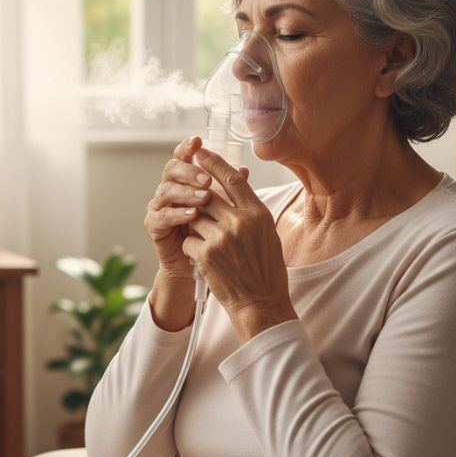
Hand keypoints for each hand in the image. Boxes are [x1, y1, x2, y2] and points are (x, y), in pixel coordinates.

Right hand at [144, 136, 248, 282]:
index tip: (198, 141)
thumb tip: (244, 170)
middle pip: (171, 170)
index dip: (188, 148)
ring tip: (204, 197)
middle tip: (207, 179)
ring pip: (166, 191)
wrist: (200, 267)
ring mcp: (160, 206)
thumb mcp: (226, 210)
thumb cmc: (214, 235)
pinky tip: (192, 215)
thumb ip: (230, 190)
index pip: (183, 157)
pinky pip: (161, 216)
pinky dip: (177, 214)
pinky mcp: (154, 225)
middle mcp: (170, 189)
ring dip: (186, 192)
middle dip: (189, 172)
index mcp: (185, 180)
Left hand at [182, 147, 296, 342]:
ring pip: (194, 216)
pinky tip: (202, 257)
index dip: (214, 163)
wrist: (260, 303)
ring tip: (204, 236)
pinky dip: (191, 246)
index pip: (232, 179)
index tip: (200, 152)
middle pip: (208, 195)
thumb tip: (238, 184)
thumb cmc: (266, 270)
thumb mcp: (267, 234)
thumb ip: (250, 210)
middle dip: (196, 195)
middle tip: (189, 192)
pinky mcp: (205, 255)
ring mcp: (221, 238)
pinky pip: (188, 239)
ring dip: (193, 224)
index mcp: (258, 213)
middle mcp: (240, 221)